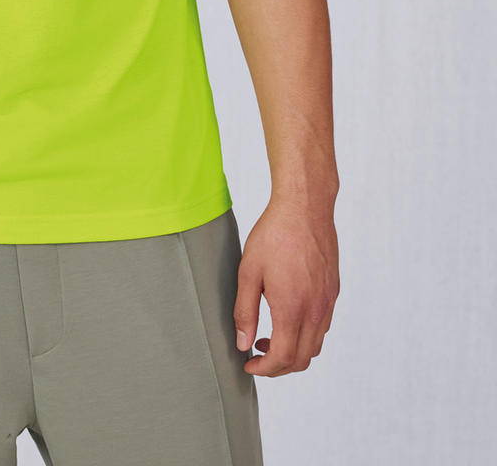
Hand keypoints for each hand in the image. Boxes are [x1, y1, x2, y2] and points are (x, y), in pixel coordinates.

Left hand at [233, 195, 339, 375]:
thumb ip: (244, 311)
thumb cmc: (274, 235)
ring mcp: (328, 302)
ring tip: (268, 337)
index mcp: (293, 308)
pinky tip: (287, 317)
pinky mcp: (333, 292)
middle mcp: (316, 311)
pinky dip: (305, 335)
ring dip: (293, 352)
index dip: (264, 369)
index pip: (282, 358)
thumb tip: (243, 343)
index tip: (248, 365)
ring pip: (315, 345)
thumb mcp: (249, 271)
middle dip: (278, 367)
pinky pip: (322, 326)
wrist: (305, 207)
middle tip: (257, 356)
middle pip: (302, 359)